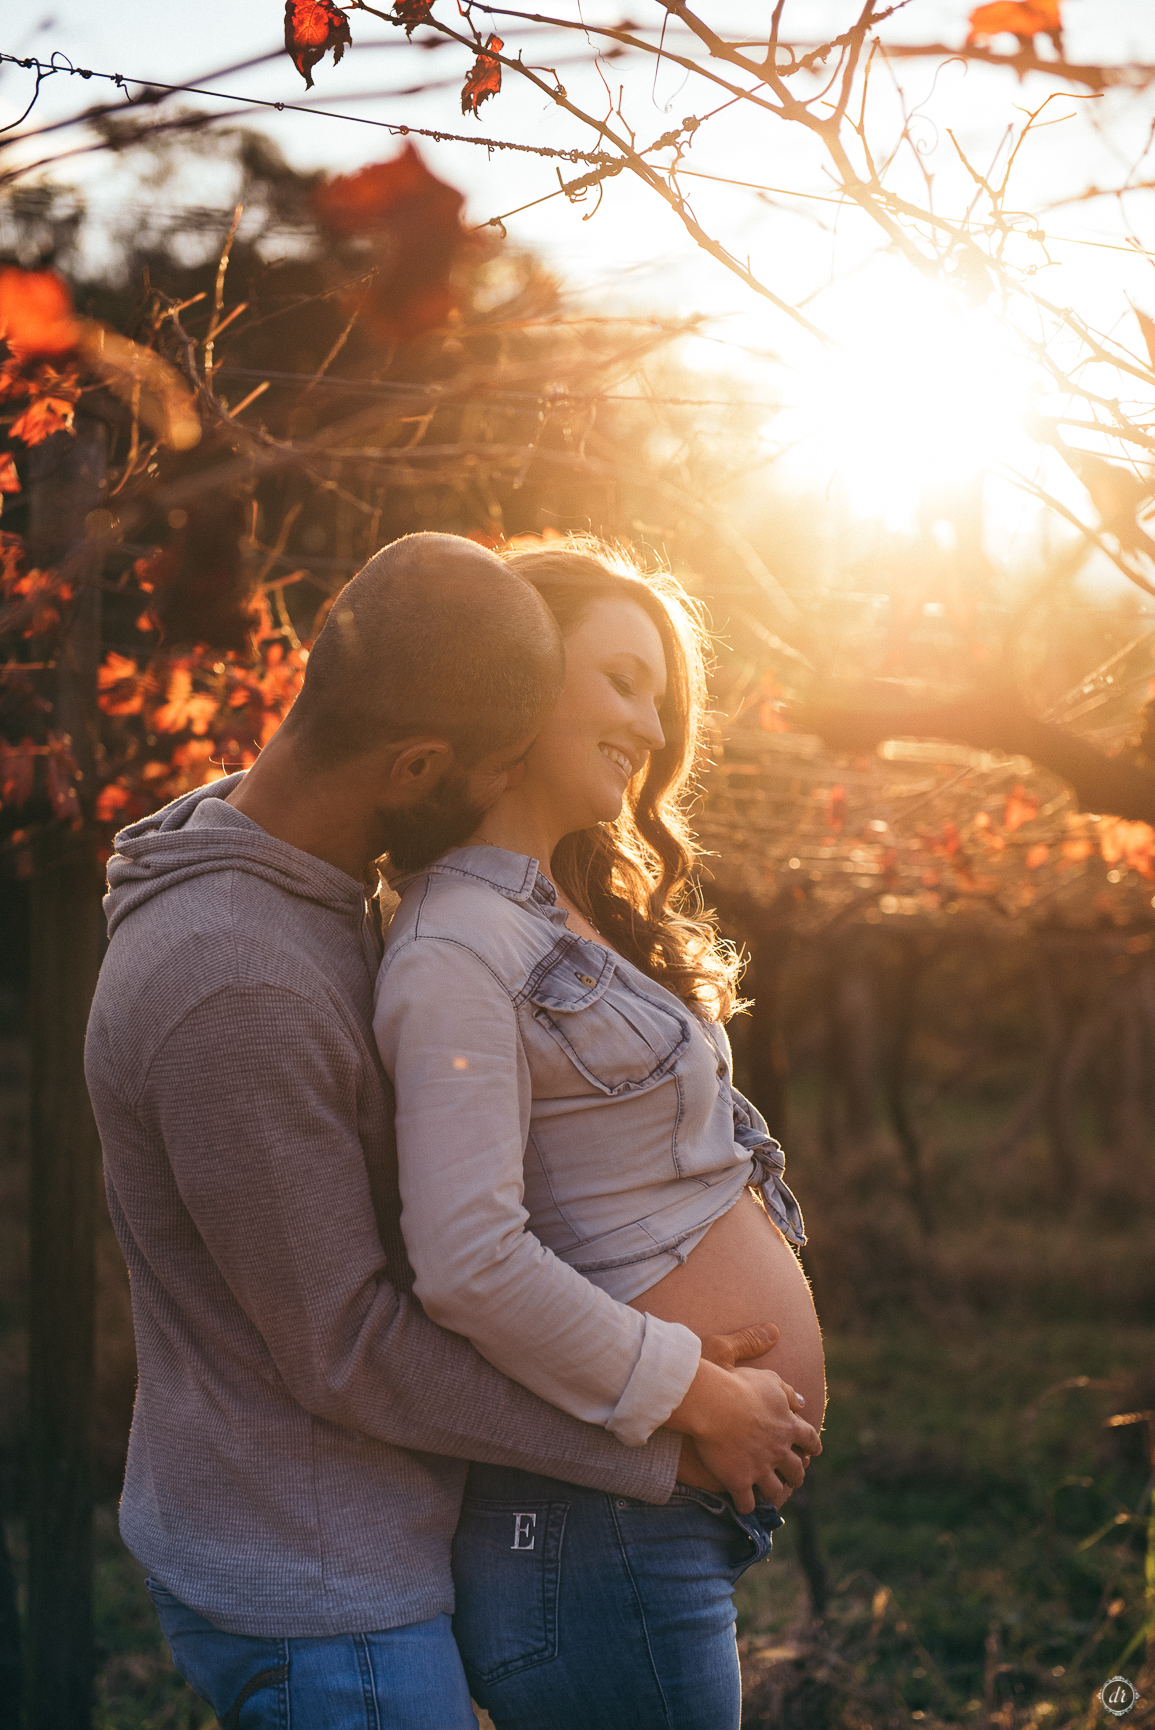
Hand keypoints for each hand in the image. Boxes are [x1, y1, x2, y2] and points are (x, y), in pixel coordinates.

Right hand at [665, 1323, 820, 1513]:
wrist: (710, 1402)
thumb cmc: (730, 1381)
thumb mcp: (759, 1369)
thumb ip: (775, 1373)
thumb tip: (794, 1376)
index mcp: (787, 1423)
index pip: (809, 1438)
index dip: (812, 1445)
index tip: (814, 1450)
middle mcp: (779, 1449)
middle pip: (796, 1469)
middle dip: (797, 1474)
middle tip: (795, 1478)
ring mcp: (760, 1467)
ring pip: (775, 1490)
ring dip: (775, 1494)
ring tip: (773, 1496)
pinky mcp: (738, 1480)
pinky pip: (746, 1502)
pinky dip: (747, 1506)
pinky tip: (744, 1507)